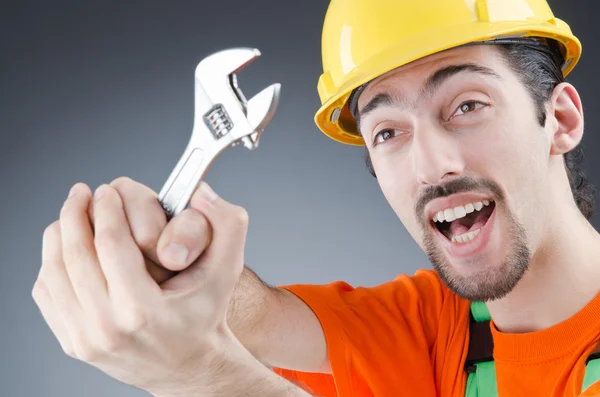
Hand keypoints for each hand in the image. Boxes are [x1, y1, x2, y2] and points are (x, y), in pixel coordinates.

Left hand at [32, 180, 251, 394]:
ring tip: (71, 214)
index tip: (106, 190)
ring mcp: (85, 339)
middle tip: (82, 192)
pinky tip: (66, 248)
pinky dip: (51, 264)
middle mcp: (107, 328)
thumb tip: (201, 193)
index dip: (106, 208)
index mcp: (143, 309)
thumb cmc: (205, 315)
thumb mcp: (227, 271)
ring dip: (59, 235)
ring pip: (54, 272)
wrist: (189, 367)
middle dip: (75, 214)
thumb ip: (228, 226)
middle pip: (75, 255)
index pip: (111, 243)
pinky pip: (47, 294)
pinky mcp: (73, 344)